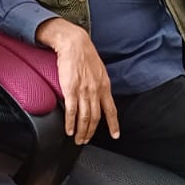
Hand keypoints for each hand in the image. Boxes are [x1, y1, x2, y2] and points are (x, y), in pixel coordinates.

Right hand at [37, 19, 117, 144]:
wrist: (74, 43)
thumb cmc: (85, 54)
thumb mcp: (99, 70)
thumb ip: (99, 84)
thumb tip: (98, 94)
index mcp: (104, 86)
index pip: (111, 110)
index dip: (113, 124)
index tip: (115, 135)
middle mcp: (96, 91)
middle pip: (96, 118)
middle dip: (91, 132)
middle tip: (86, 140)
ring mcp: (83, 91)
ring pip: (84, 117)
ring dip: (81, 131)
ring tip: (78, 139)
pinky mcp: (70, 89)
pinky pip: (71, 111)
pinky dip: (70, 123)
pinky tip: (69, 130)